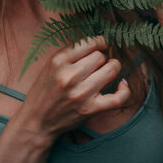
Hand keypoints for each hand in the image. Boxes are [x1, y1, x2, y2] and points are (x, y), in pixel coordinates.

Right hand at [13, 36, 130, 143]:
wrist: (37, 120)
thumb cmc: (45, 90)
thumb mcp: (51, 65)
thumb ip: (71, 53)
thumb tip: (98, 42)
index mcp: (59, 61)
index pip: (89, 43)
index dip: (99, 42)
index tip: (102, 44)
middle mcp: (70, 76)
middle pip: (100, 56)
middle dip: (101, 58)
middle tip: (97, 64)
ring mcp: (81, 93)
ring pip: (111, 70)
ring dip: (112, 68)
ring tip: (107, 71)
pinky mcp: (90, 110)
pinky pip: (118, 98)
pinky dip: (124, 90)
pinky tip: (122, 84)